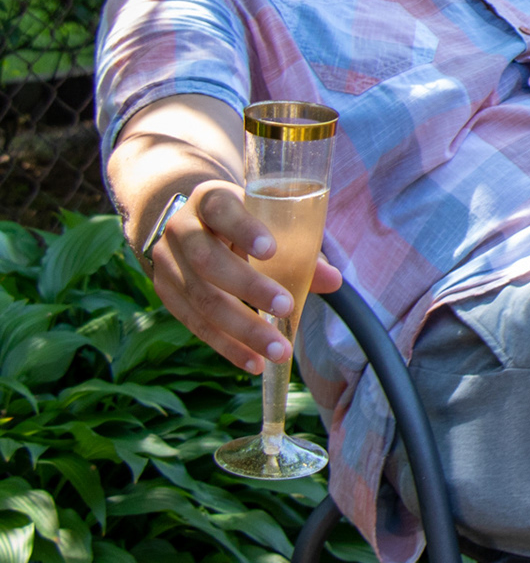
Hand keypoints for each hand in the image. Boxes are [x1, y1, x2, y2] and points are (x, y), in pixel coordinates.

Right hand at [147, 180, 343, 372]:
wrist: (189, 226)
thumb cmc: (241, 223)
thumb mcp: (265, 222)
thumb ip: (299, 247)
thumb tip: (332, 280)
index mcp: (210, 200)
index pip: (222, 210)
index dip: (244, 231)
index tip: (272, 251)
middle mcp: (181, 229)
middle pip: (208, 260)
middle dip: (249, 288)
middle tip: (286, 308)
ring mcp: (166, 263)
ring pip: (200, 299)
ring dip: (242, 329)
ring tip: (278, 351)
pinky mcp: (164, 293)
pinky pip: (194, 324)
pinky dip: (227, 346)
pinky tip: (254, 362)